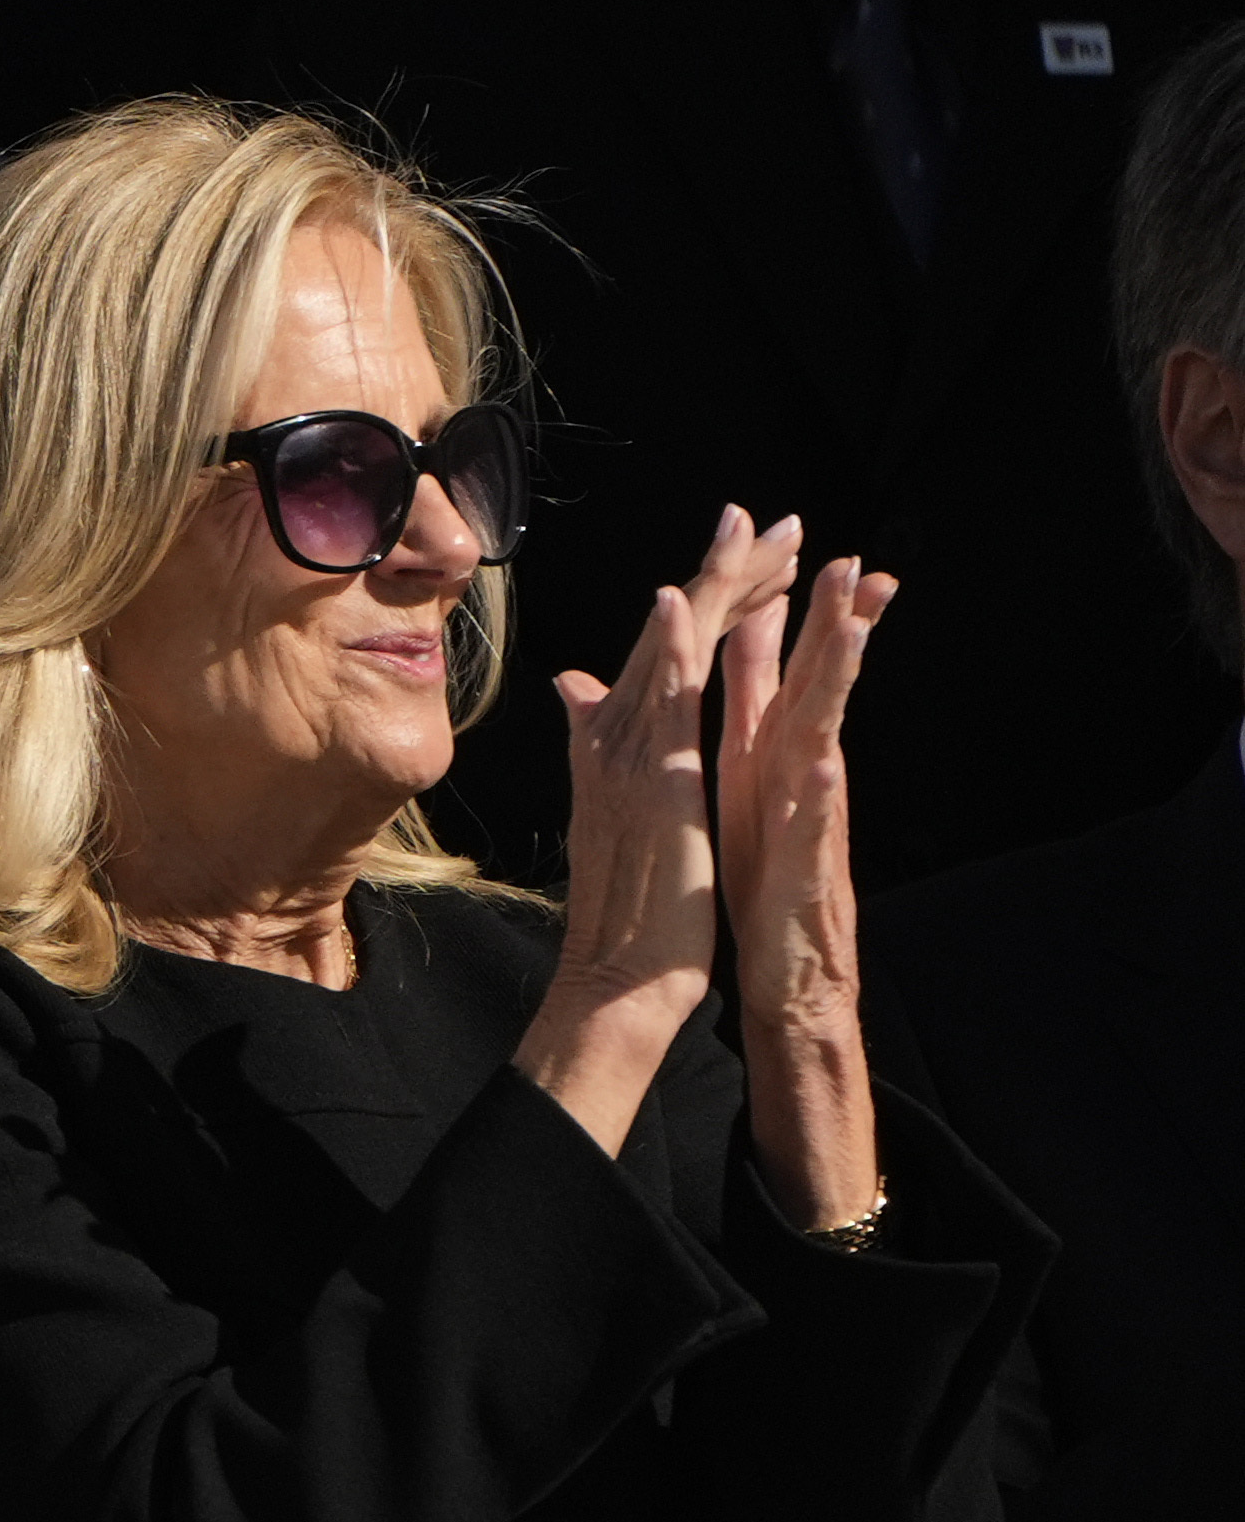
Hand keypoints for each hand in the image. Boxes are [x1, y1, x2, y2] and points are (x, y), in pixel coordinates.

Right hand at [515, 507, 795, 1155]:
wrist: (618, 977)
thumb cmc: (632, 908)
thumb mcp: (618, 809)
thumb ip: (597, 738)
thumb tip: (573, 685)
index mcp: (618, 741)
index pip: (673, 648)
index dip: (713, 596)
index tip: (752, 553)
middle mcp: (615, 735)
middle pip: (677, 630)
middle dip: (729, 570)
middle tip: (774, 518)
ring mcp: (629, 754)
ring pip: (678, 647)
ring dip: (724, 585)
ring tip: (773, 535)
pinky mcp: (653, 781)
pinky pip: (664, 701)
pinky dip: (671, 646)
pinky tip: (684, 599)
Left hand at [718, 552, 893, 1233]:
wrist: (734, 983)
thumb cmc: (726, 886)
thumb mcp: (702, 792)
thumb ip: (698, 720)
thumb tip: (665, 659)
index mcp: (754, 761)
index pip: (773, 670)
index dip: (782, 607)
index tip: (793, 539)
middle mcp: (785, 786)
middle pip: (809, 692)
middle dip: (831, 626)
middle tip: (856, 562)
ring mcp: (798, 831)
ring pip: (820, 745)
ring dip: (837, 690)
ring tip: (856, 629)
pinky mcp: (796, 881)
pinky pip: (810, 834)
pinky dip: (817, 797)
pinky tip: (825, 763)